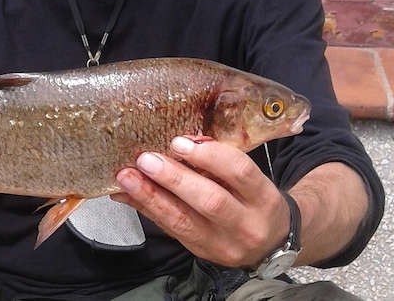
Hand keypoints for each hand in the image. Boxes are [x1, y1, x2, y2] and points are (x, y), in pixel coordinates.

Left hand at [112, 136, 290, 268]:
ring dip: (150, 196)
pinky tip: (125, 195)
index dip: (209, 155)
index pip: (239, 172)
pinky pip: (169, 230)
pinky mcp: (201, 253)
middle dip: (173, 179)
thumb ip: (219, 160)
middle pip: (210, 200)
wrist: (270, 245)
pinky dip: (145, 210)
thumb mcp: (249, 179)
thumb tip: (177, 142)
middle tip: (145, 159)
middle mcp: (246, 224)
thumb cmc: (252, 199)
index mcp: (263, 197)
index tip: (179, 142)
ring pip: (184, 221)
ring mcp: (223, 244)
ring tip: (127, 177)